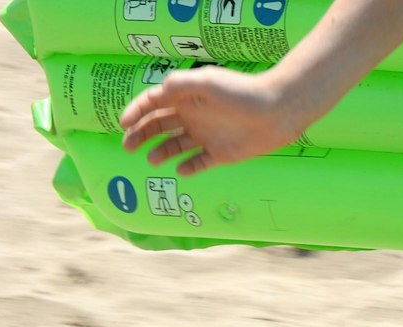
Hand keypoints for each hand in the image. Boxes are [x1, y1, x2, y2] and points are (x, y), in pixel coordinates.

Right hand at [119, 67, 302, 175]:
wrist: (278, 111)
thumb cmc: (243, 92)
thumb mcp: (208, 81)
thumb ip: (181, 84)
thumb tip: (159, 92)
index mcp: (187, 96)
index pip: (153, 103)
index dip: (136, 112)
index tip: (124, 124)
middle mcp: (193, 115)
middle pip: (159, 125)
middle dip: (141, 135)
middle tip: (128, 146)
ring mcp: (206, 135)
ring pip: (175, 146)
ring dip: (161, 152)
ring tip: (151, 160)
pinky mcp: (221, 153)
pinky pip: (199, 163)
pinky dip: (188, 167)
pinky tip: (180, 170)